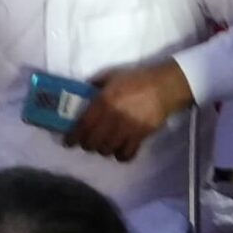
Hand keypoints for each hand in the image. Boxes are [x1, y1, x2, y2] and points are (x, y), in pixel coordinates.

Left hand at [65, 60, 194, 161]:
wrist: (164, 86)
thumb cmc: (136, 79)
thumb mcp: (112, 76)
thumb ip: (96, 85)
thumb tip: (82, 92)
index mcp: (103, 101)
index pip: (83, 125)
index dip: (73, 137)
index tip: (68, 143)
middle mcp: (113, 117)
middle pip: (93, 141)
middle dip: (87, 144)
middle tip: (87, 142)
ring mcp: (127, 128)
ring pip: (107, 149)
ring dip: (103, 149)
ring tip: (104, 144)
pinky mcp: (140, 136)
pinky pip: (126, 154)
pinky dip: (120, 155)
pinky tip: (119, 150)